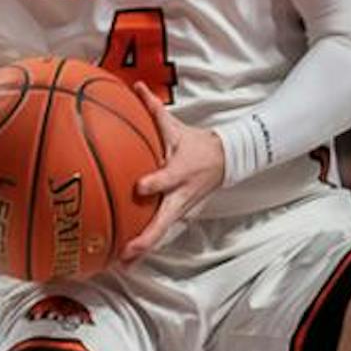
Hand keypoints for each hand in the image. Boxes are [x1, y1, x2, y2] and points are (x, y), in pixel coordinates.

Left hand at [121, 94, 224, 262]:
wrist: (226, 161)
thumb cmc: (196, 145)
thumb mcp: (176, 127)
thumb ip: (153, 109)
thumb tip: (136, 86)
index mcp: (181, 172)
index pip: (168, 179)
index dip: (154, 183)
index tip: (139, 186)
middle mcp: (181, 196)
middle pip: (164, 221)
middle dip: (146, 238)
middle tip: (127, 250)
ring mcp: (181, 209)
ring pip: (163, 233)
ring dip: (144, 249)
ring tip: (123, 264)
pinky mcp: (180, 216)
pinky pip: (162, 233)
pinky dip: (146, 246)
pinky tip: (127, 259)